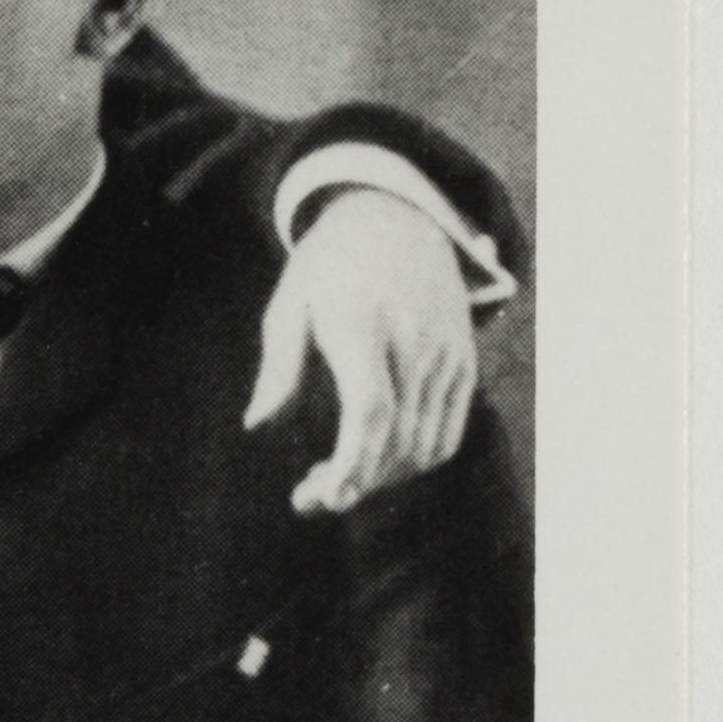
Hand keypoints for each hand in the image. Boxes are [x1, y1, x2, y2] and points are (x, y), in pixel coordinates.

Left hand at [246, 188, 481, 516]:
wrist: (398, 222)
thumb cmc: (329, 267)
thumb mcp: (289, 304)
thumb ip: (278, 367)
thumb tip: (258, 424)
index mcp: (364, 325)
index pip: (370, 410)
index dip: (352, 462)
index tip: (323, 495)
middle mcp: (414, 342)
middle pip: (397, 439)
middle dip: (356, 482)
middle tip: (309, 499)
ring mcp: (447, 354)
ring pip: (426, 446)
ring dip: (383, 479)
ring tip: (334, 482)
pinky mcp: (464, 364)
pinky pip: (447, 434)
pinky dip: (413, 462)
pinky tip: (374, 464)